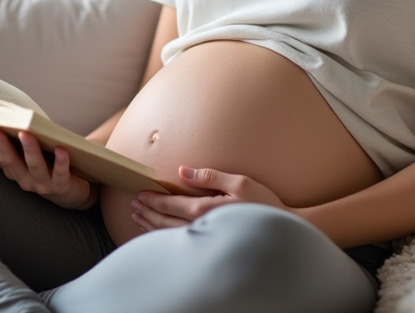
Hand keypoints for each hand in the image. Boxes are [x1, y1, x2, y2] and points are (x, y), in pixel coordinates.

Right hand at [0, 128, 98, 209]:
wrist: (74, 193)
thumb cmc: (49, 166)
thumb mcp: (31, 154)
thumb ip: (20, 141)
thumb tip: (6, 115)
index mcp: (14, 170)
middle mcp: (24, 180)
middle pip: (11, 162)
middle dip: (2, 145)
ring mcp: (42, 185)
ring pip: (34, 166)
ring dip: (29, 149)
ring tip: (26, 133)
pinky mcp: (62, 187)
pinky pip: (61, 173)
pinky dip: (61, 161)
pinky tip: (62, 149)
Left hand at [131, 166, 284, 232]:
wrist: (281, 230)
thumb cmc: (263, 204)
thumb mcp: (239, 182)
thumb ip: (209, 176)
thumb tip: (182, 171)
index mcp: (205, 210)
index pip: (171, 205)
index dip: (153, 199)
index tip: (140, 194)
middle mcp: (201, 227)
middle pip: (164, 222)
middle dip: (147, 212)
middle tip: (133, 205)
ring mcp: (205, 238)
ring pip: (169, 235)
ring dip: (150, 225)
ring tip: (138, 217)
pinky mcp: (210, 244)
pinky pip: (179, 242)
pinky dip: (163, 236)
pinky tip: (157, 232)